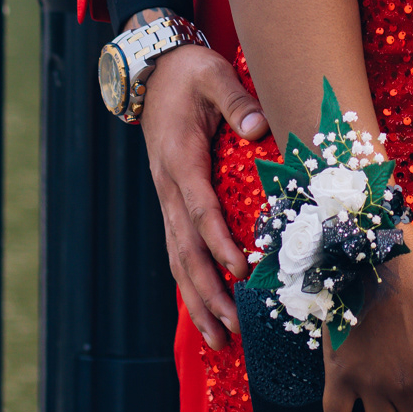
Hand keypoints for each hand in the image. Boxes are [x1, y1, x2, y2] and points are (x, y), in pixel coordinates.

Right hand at [139, 44, 267, 348]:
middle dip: (208, 291)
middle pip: (185, 249)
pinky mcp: (172, 203)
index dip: (218, 241)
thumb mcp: (213, 75)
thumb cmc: (190, 74)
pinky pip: (180, 250)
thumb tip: (259, 127)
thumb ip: (236, 101)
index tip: (241, 268)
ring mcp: (166, 198)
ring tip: (221, 339)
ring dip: (198, 300)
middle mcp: (168, 187)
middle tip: (233, 328)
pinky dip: (192, 284)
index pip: (199, 208)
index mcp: (180, 158)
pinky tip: (208, 311)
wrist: (153, 72)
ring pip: (179, 259)